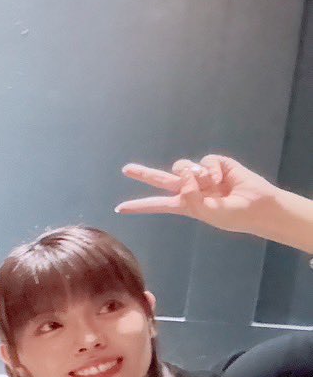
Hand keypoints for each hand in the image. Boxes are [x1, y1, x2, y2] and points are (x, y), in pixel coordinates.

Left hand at [116, 155, 277, 235]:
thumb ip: (191, 197)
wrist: (257, 205)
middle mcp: (190, 188)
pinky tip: (222, 178)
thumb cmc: (232, 215)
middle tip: (125, 170)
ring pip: (182, 166)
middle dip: (143, 174)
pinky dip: (212, 169)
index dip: (139, 206)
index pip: (157, 204)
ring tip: (210, 185)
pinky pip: (205, 161)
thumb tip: (184, 175)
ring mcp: (202, 175)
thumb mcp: (207, 213)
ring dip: (192, 174)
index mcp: (185, 204)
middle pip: (161, 179)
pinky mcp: (216, 163)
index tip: (119, 208)